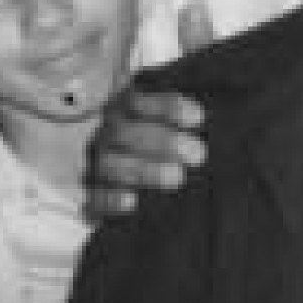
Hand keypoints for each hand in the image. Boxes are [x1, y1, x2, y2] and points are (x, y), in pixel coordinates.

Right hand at [85, 89, 208, 220]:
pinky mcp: (88, 195)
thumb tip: (214, 121)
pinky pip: (92, 196)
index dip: (168, 107)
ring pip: (109, 163)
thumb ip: (183, 121)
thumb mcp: (164, 125)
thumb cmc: (156, 150)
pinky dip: (109, 199)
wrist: (117, 187)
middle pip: (124, 131)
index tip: (199, 119)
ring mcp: (92, 163)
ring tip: (178, 177)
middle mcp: (104, 132)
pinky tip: (131, 202)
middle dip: (164, 141)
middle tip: (198, 154)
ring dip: (145, 169)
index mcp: (122, 108)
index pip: (139, 100)